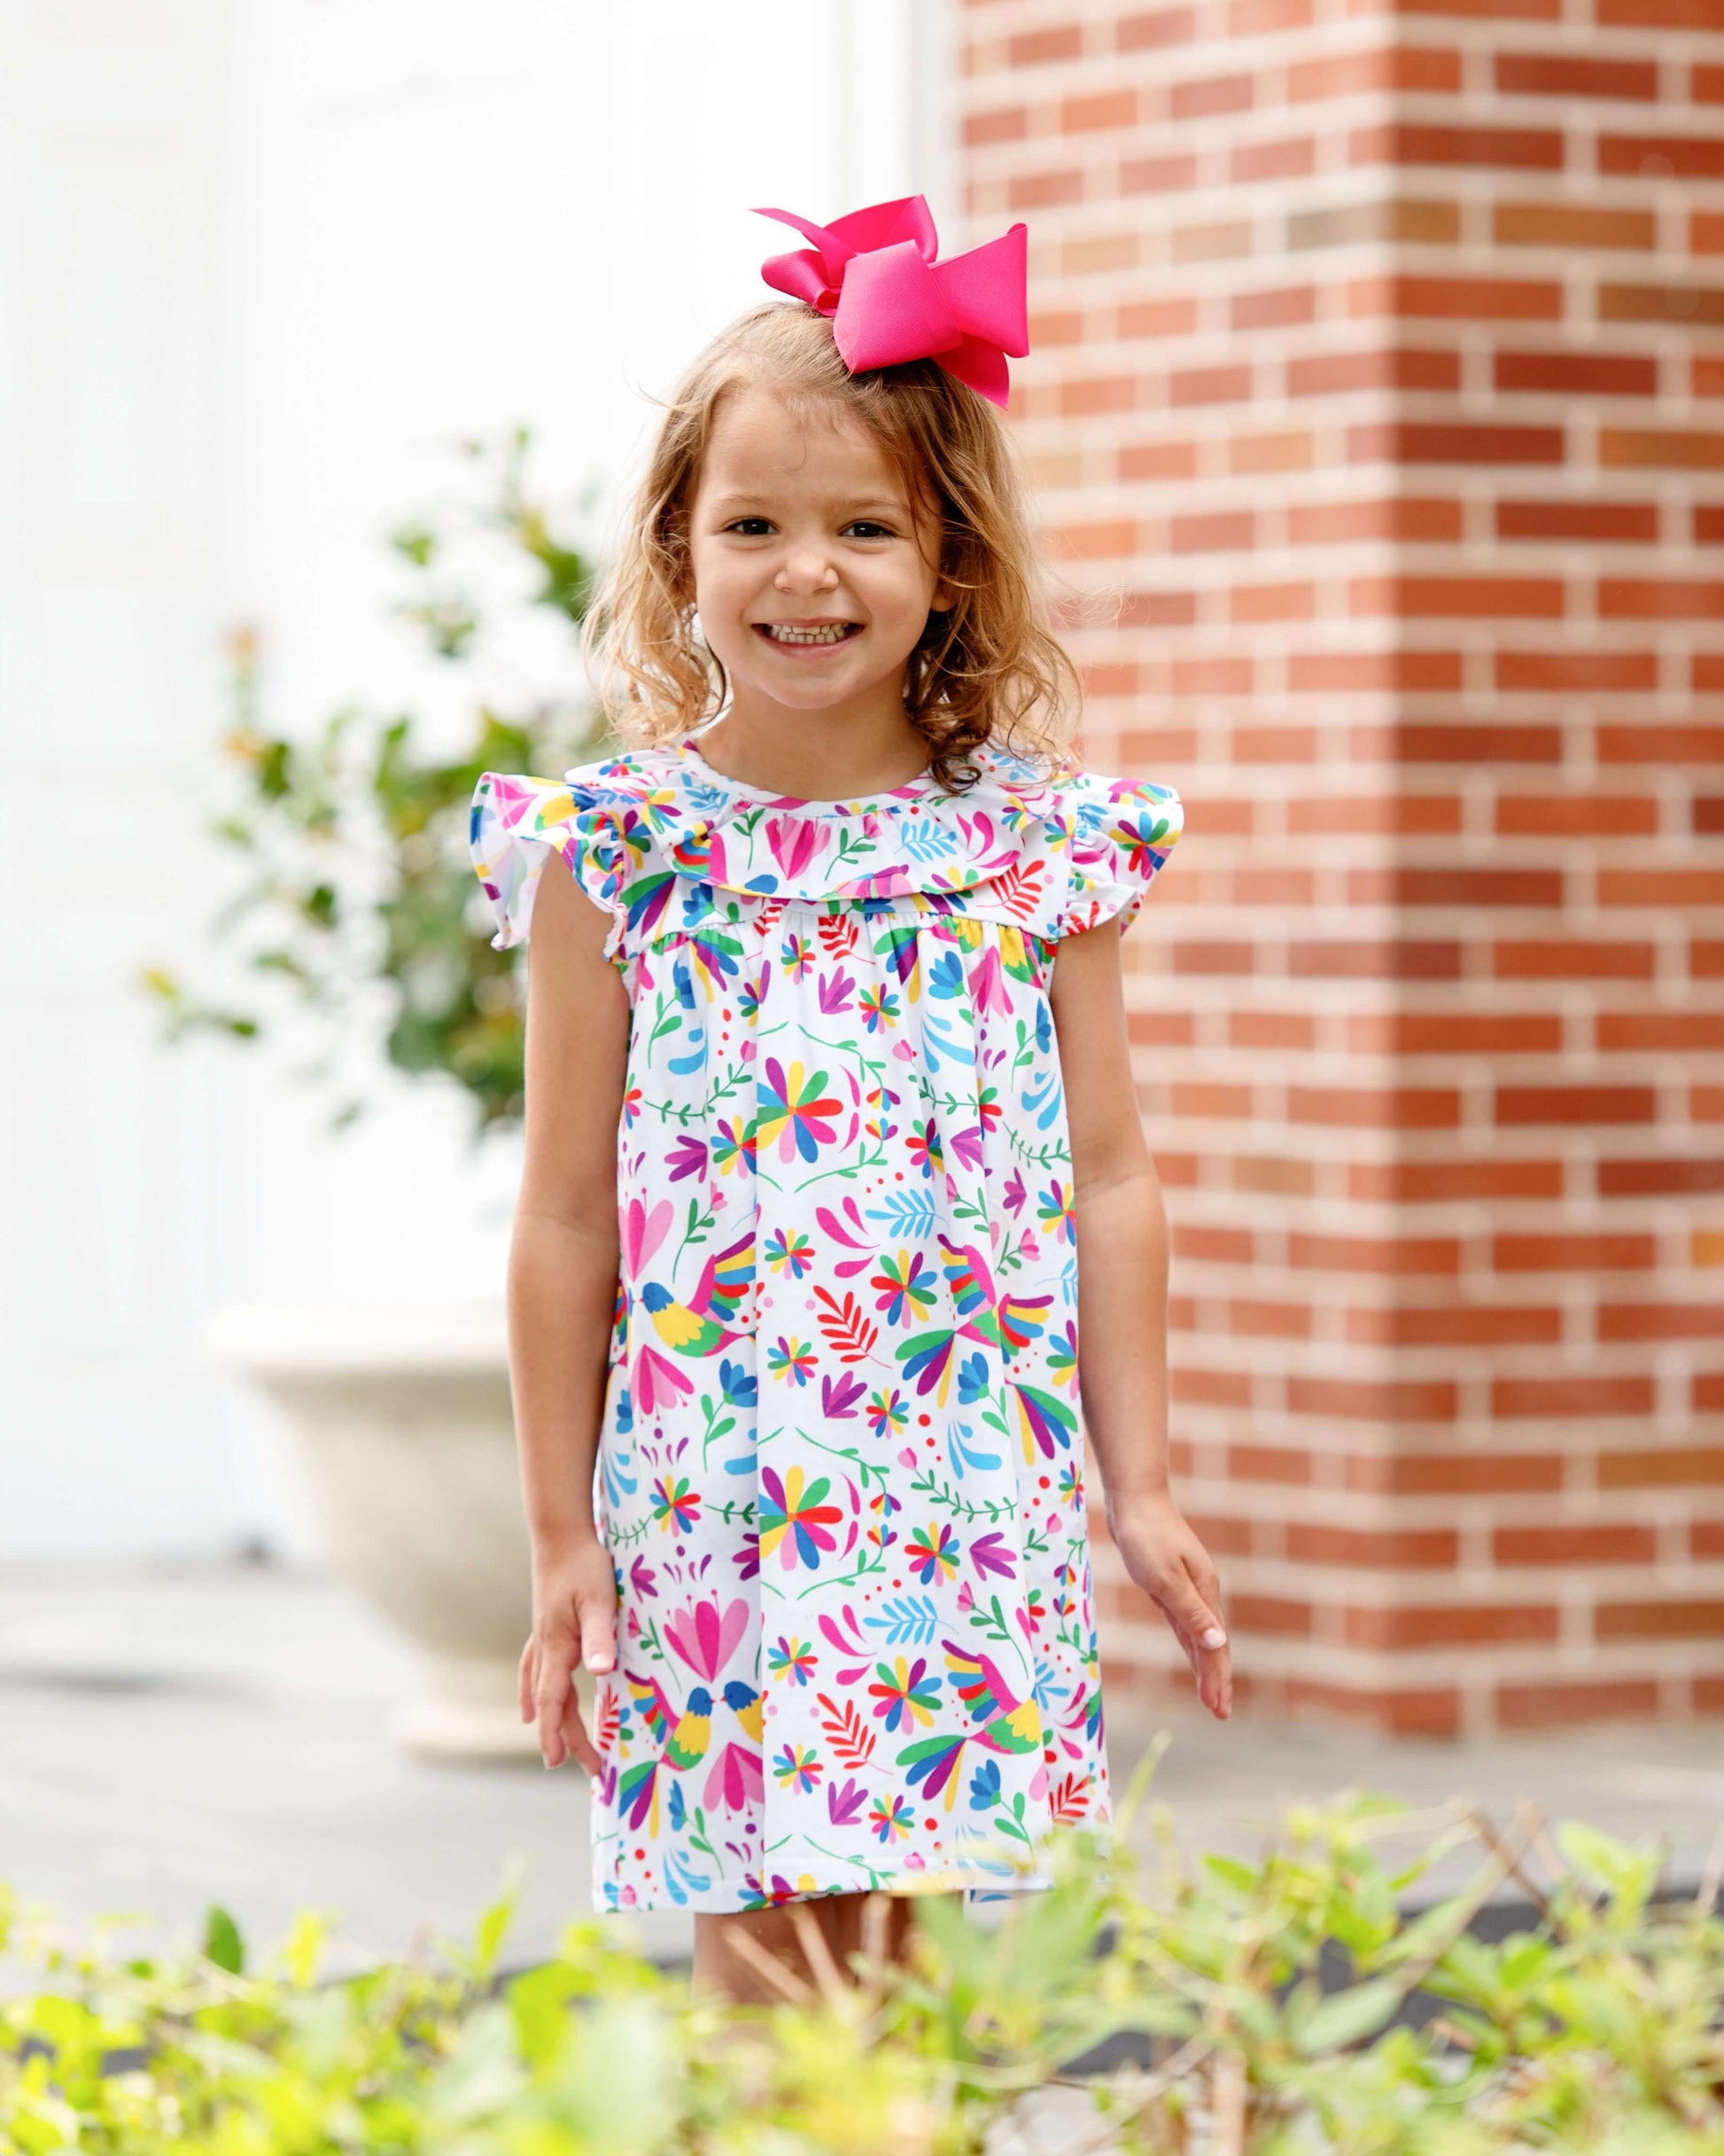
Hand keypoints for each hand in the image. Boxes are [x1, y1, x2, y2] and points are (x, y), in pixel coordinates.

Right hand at [521, 1535, 617, 1768]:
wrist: (560, 1532)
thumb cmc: (584, 1565)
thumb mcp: (599, 1600)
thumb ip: (599, 1636)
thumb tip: (600, 1672)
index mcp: (557, 1648)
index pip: (554, 1703)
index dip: (557, 1736)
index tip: (560, 1765)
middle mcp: (545, 1648)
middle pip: (551, 1703)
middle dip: (564, 1738)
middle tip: (587, 1769)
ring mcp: (542, 1636)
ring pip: (540, 1689)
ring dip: (548, 1719)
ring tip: (549, 1747)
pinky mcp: (546, 1624)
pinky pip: (534, 1669)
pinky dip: (532, 1690)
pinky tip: (528, 1699)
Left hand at [1104, 1488, 1230, 1719]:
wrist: (1134, 1500)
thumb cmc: (1147, 1537)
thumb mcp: (1165, 1578)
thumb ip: (1190, 1612)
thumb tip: (1218, 1644)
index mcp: (1205, 1593)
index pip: (1214, 1646)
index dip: (1217, 1679)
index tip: (1219, 1709)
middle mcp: (1201, 1592)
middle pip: (1212, 1644)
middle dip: (1216, 1679)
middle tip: (1220, 1712)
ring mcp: (1186, 1587)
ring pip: (1198, 1635)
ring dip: (1204, 1664)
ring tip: (1210, 1692)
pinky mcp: (1168, 1582)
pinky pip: (1183, 1621)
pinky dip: (1189, 1641)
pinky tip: (1191, 1651)